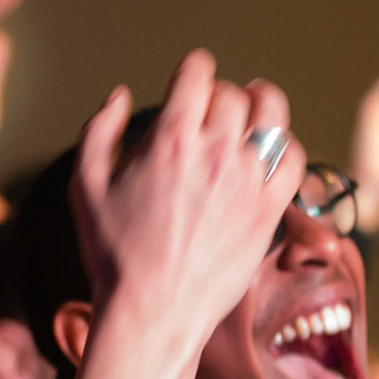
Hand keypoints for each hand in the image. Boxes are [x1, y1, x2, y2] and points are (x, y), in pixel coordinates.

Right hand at [71, 52, 305, 343]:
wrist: (152, 311)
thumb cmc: (112, 253)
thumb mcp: (84, 186)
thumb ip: (98, 131)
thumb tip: (120, 96)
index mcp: (171, 139)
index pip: (197, 75)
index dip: (194, 67)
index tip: (192, 72)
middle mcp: (216, 152)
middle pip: (231, 95)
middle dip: (219, 93)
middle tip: (212, 104)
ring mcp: (249, 181)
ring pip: (272, 117)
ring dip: (262, 103)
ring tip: (255, 103)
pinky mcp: (270, 210)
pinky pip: (294, 159)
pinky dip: (285, 145)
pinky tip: (272, 149)